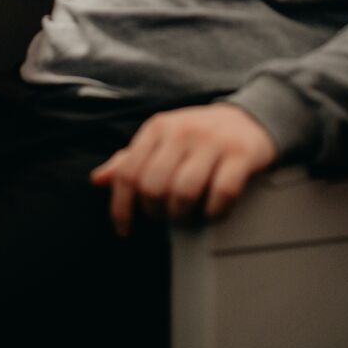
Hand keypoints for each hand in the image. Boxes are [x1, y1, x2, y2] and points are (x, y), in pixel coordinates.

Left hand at [90, 103, 276, 236]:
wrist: (249, 118)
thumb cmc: (198, 136)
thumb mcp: (162, 140)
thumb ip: (130, 159)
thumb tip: (98, 180)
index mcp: (157, 128)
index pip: (127, 172)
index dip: (121, 207)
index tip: (125, 229)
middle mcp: (182, 132)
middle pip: (153, 186)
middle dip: (155, 212)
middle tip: (164, 216)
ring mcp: (212, 142)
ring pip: (184, 192)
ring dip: (182, 216)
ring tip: (186, 216)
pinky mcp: (240, 155)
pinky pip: (221, 193)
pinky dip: (213, 212)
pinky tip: (212, 212)